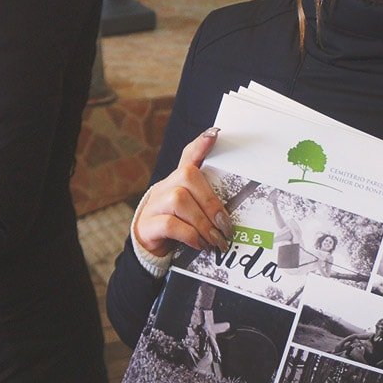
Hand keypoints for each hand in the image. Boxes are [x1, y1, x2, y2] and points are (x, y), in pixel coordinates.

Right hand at [132, 128, 233, 256]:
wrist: (149, 248)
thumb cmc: (178, 226)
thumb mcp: (193, 212)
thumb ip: (209, 205)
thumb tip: (235, 212)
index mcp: (178, 181)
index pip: (188, 155)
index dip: (201, 144)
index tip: (215, 134)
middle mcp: (165, 187)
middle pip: (187, 176)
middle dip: (211, 202)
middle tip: (225, 225)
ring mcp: (154, 204)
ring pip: (179, 200)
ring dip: (202, 222)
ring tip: (214, 239)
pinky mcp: (148, 224)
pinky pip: (170, 223)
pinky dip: (190, 235)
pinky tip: (199, 244)